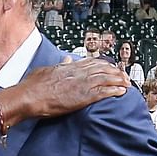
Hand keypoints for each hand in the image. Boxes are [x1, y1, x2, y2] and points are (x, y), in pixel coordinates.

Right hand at [2, 58, 128, 123]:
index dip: (105, 65)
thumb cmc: (32, 86)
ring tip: (127, 84)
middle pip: (104, 69)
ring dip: (119, 81)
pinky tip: (122, 92)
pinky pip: (104, 92)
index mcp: (70, 67)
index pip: (93, 62)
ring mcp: (82, 84)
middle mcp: (78, 73)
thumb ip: (59, 64)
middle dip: (116, 73)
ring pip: (107, 79)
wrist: (29, 96)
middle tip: (125, 76)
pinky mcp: (83, 96)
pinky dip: (115, 91)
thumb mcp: (46, 70)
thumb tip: (67, 58)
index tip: (111, 67)